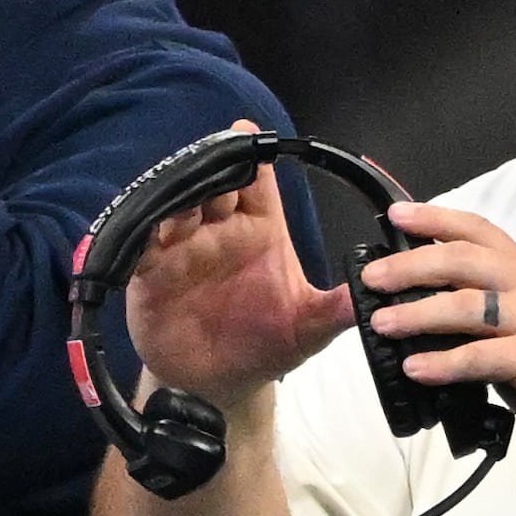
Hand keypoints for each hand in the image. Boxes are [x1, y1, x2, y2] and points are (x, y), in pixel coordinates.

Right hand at [124, 123, 351, 407]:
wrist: (219, 384)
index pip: (257, 181)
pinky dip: (139, 233)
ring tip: (182, 192)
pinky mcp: (151, 272)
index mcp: (259, 229)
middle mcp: (220, 230)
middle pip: (213, 182)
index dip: (252, 155)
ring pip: (175, 206)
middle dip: (212, 165)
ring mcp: (182, 248)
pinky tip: (144, 228)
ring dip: (176, 195)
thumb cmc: (266, 347)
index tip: (247, 130)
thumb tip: (376, 292)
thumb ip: (337, 309)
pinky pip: (140, 245)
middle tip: (213, 156)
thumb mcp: (308, 329)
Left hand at [359, 204, 515, 455]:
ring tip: (382, 324)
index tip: (396, 215)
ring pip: (465, 306)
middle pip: (462, 260)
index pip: (478, 230)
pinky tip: (415, 369)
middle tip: (373, 278)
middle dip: (411, 266)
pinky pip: (479, 357)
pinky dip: (442, 363)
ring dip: (417, 314)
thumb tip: (423, 305)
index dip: (435, 219)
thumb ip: (485, 308)